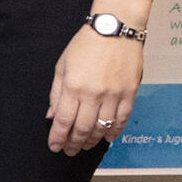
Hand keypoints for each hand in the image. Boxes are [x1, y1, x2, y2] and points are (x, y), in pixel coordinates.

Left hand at [48, 26, 143, 156]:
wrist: (115, 30)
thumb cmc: (86, 45)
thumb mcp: (62, 66)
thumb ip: (56, 94)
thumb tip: (51, 116)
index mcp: (73, 87)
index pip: (63, 121)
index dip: (58, 137)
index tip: (55, 146)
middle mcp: (94, 94)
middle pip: (83, 129)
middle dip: (74, 143)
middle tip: (69, 151)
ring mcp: (114, 95)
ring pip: (102, 127)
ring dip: (92, 141)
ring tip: (85, 146)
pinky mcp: (130, 93)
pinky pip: (122, 119)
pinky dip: (114, 131)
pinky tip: (107, 138)